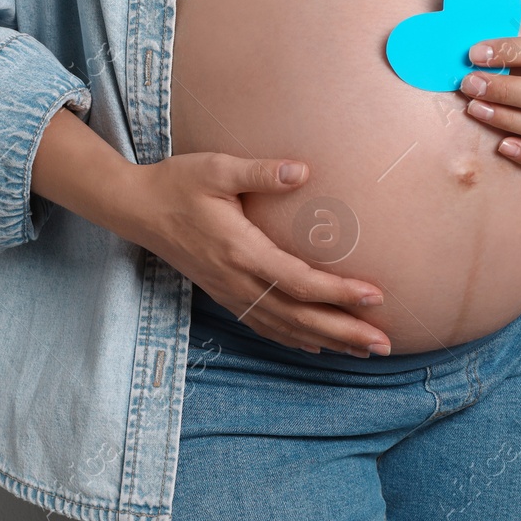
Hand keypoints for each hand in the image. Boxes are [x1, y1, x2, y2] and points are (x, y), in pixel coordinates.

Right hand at [117, 153, 393, 356]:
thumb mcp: (217, 169)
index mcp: (241, 250)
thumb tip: (302, 170)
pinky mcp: (224, 293)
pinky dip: (294, 339)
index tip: (375, 297)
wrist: (137, 208)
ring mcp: (230, 291)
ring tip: (364, 351)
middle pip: (299, 316)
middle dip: (344, 332)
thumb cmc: (177, 183)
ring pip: (284, 327)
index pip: (299, 281)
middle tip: (383, 344)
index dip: (339, 293)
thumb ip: (260, 172)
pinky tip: (317, 345)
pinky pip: (265, 325)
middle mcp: (237, 280)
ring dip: (327, 341)